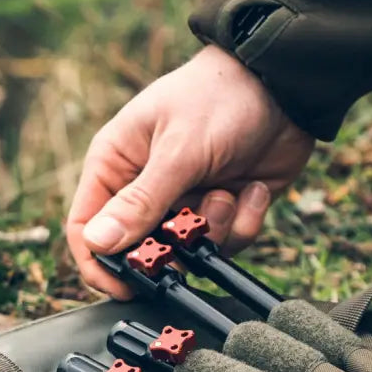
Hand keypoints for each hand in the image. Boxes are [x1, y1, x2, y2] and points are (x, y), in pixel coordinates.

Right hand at [66, 45, 314, 298]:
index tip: (127, 285)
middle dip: (174, 246)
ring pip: (191, 252)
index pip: (88, 229)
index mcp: (117, 166)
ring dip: (216, 228)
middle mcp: (147, 188)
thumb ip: (142, 201)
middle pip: (143, 249)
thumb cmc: (219, 99)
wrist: (283, 86)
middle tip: (196, 225)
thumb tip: (98, 244)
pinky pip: (229, 242)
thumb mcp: (179, 151)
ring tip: (228, 190)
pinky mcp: (225, 209)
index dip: (100, 263)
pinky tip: (252, 188)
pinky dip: (245, 220)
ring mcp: (188, 201)